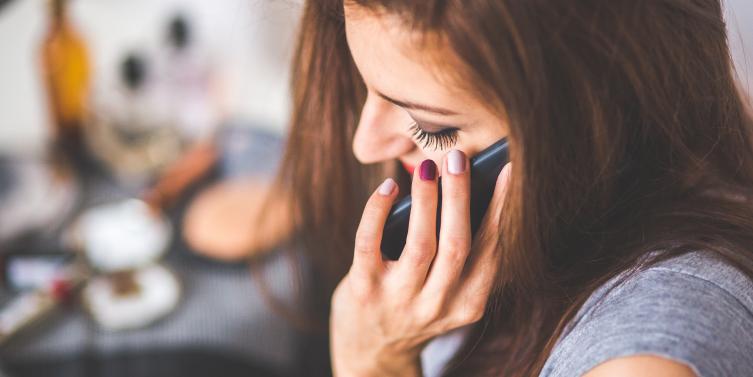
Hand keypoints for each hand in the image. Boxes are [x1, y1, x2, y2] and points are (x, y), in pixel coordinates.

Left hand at [330, 149, 510, 376]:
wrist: (371, 354)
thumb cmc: (414, 307)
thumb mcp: (447, 294)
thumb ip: (458, 257)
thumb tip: (463, 189)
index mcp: (467, 304)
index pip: (490, 251)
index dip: (500, 209)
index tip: (507, 171)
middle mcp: (437, 306)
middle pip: (457, 245)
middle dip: (460, 197)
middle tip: (458, 157)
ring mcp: (399, 300)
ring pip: (420, 244)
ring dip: (426, 200)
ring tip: (428, 167)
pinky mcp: (364, 291)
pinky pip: (369, 244)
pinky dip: (377, 211)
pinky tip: (387, 188)